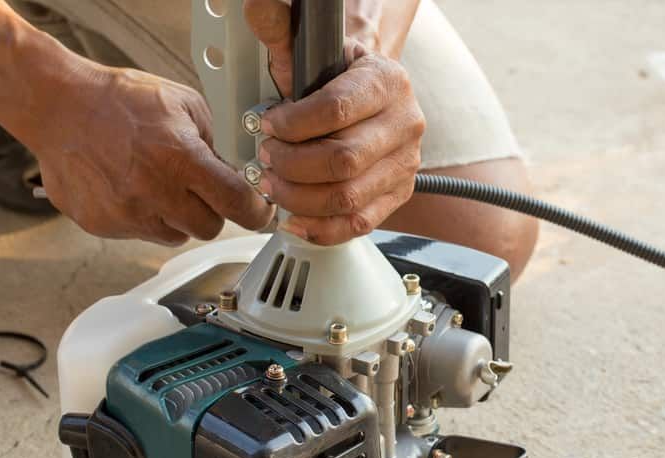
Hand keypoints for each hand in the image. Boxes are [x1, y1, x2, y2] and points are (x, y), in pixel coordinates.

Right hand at [29, 60, 272, 244]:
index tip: (260, 212)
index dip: (256, 212)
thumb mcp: (183, 103)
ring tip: (158, 184)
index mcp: (181, 159)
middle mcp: (155, 191)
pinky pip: (140, 233)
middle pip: (209, 228)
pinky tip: (132, 187)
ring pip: (176, 235)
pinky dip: (144, 217)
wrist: (56, 105)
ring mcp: (127, 212)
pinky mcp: (103, 224)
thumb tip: (232, 169)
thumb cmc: (117, 99)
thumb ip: (213, 140)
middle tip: (199, 190)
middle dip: (212, 211)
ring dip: (177, 216)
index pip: (237, 204)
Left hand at [245, 0, 425, 244]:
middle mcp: (406, 124)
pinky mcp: (398, 194)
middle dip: (291, 165)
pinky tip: (294, 217)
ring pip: (348, 197)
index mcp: (388, 82)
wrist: (369, 98)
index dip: (292, 124)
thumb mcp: (310, 53)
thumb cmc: (336, 79)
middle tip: (266, 158)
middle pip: (342, 161)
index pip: (337, 110)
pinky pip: (359, 223)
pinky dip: (320, 228)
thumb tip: (259, 8)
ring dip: (299, 197)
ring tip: (274, 184)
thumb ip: (283, 35)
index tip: (267, 125)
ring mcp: (405, 164)